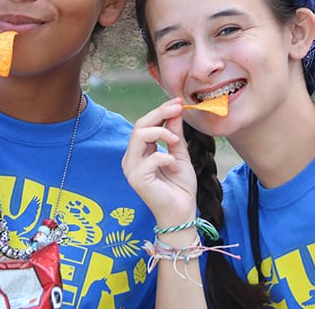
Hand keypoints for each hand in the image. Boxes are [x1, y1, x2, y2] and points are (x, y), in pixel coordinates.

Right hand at [122, 97, 197, 226]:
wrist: (183, 213)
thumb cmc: (180, 187)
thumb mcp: (180, 154)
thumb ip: (175, 134)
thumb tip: (176, 110)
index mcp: (139, 152)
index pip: (144, 124)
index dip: (161, 111)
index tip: (178, 102)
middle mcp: (131, 158)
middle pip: (139, 126)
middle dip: (160, 114)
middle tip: (178, 109)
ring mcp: (131, 169)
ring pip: (139, 136)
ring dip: (161, 133)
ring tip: (176, 142)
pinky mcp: (137, 180)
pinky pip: (151, 158)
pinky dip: (166, 157)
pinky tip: (174, 166)